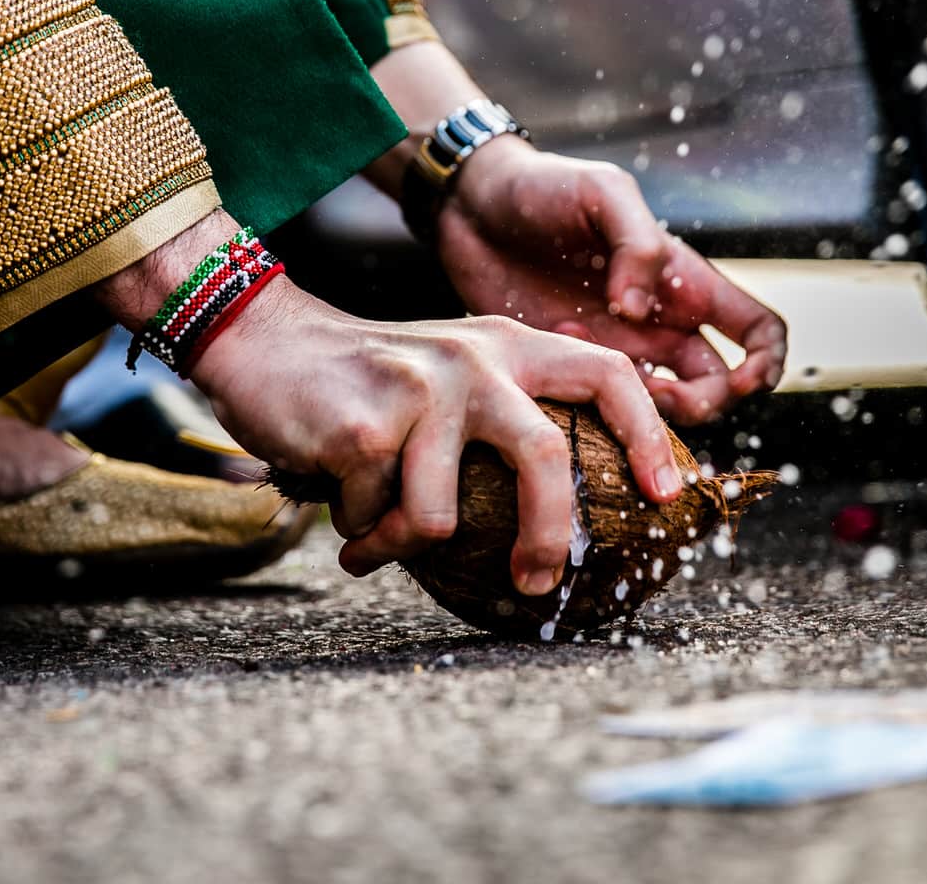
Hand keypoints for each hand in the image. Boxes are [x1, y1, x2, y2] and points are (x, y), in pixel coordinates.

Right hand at [190, 278, 680, 593]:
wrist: (263, 343)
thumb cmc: (370, 381)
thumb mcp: (453, 375)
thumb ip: (504, 418)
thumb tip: (563, 515)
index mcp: (510, 346)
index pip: (608, 375)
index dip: (648, 433)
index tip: (663, 494)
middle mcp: (476, 359)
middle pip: (543, 457)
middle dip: (547, 535)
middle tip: (536, 583)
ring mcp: (420, 390)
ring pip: (439, 516)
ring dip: (399, 543)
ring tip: (373, 538)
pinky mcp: (364, 426)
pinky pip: (373, 517)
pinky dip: (355, 529)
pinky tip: (337, 501)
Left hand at [435, 139, 786, 424]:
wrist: (470, 207)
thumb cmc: (543, 186)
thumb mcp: (602, 193)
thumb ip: (636, 245)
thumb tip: (641, 312)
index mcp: (684, 281)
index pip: (758, 332)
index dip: (767, 364)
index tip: (743, 380)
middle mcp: (659, 323)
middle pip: (716, 389)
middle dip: (700, 405)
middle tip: (652, 392)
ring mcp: (615, 351)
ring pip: (661, 411)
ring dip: (642, 412)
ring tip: (595, 371)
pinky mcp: (568, 371)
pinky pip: (599, 412)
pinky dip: (591, 406)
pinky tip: (556, 360)